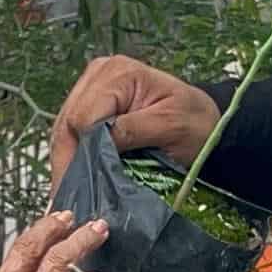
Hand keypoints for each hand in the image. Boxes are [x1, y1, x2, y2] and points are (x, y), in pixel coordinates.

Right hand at [50, 57, 219, 185]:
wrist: (206, 120)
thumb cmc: (195, 122)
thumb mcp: (171, 126)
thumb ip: (132, 131)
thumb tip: (97, 145)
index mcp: (118, 74)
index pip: (84, 116)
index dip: (80, 154)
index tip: (80, 188)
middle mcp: (99, 74)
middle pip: (68, 121)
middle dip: (67, 160)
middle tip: (65, 197)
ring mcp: (92, 87)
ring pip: (64, 128)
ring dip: (66, 160)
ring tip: (67, 192)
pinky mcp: (90, 102)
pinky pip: (72, 131)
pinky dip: (72, 155)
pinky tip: (74, 178)